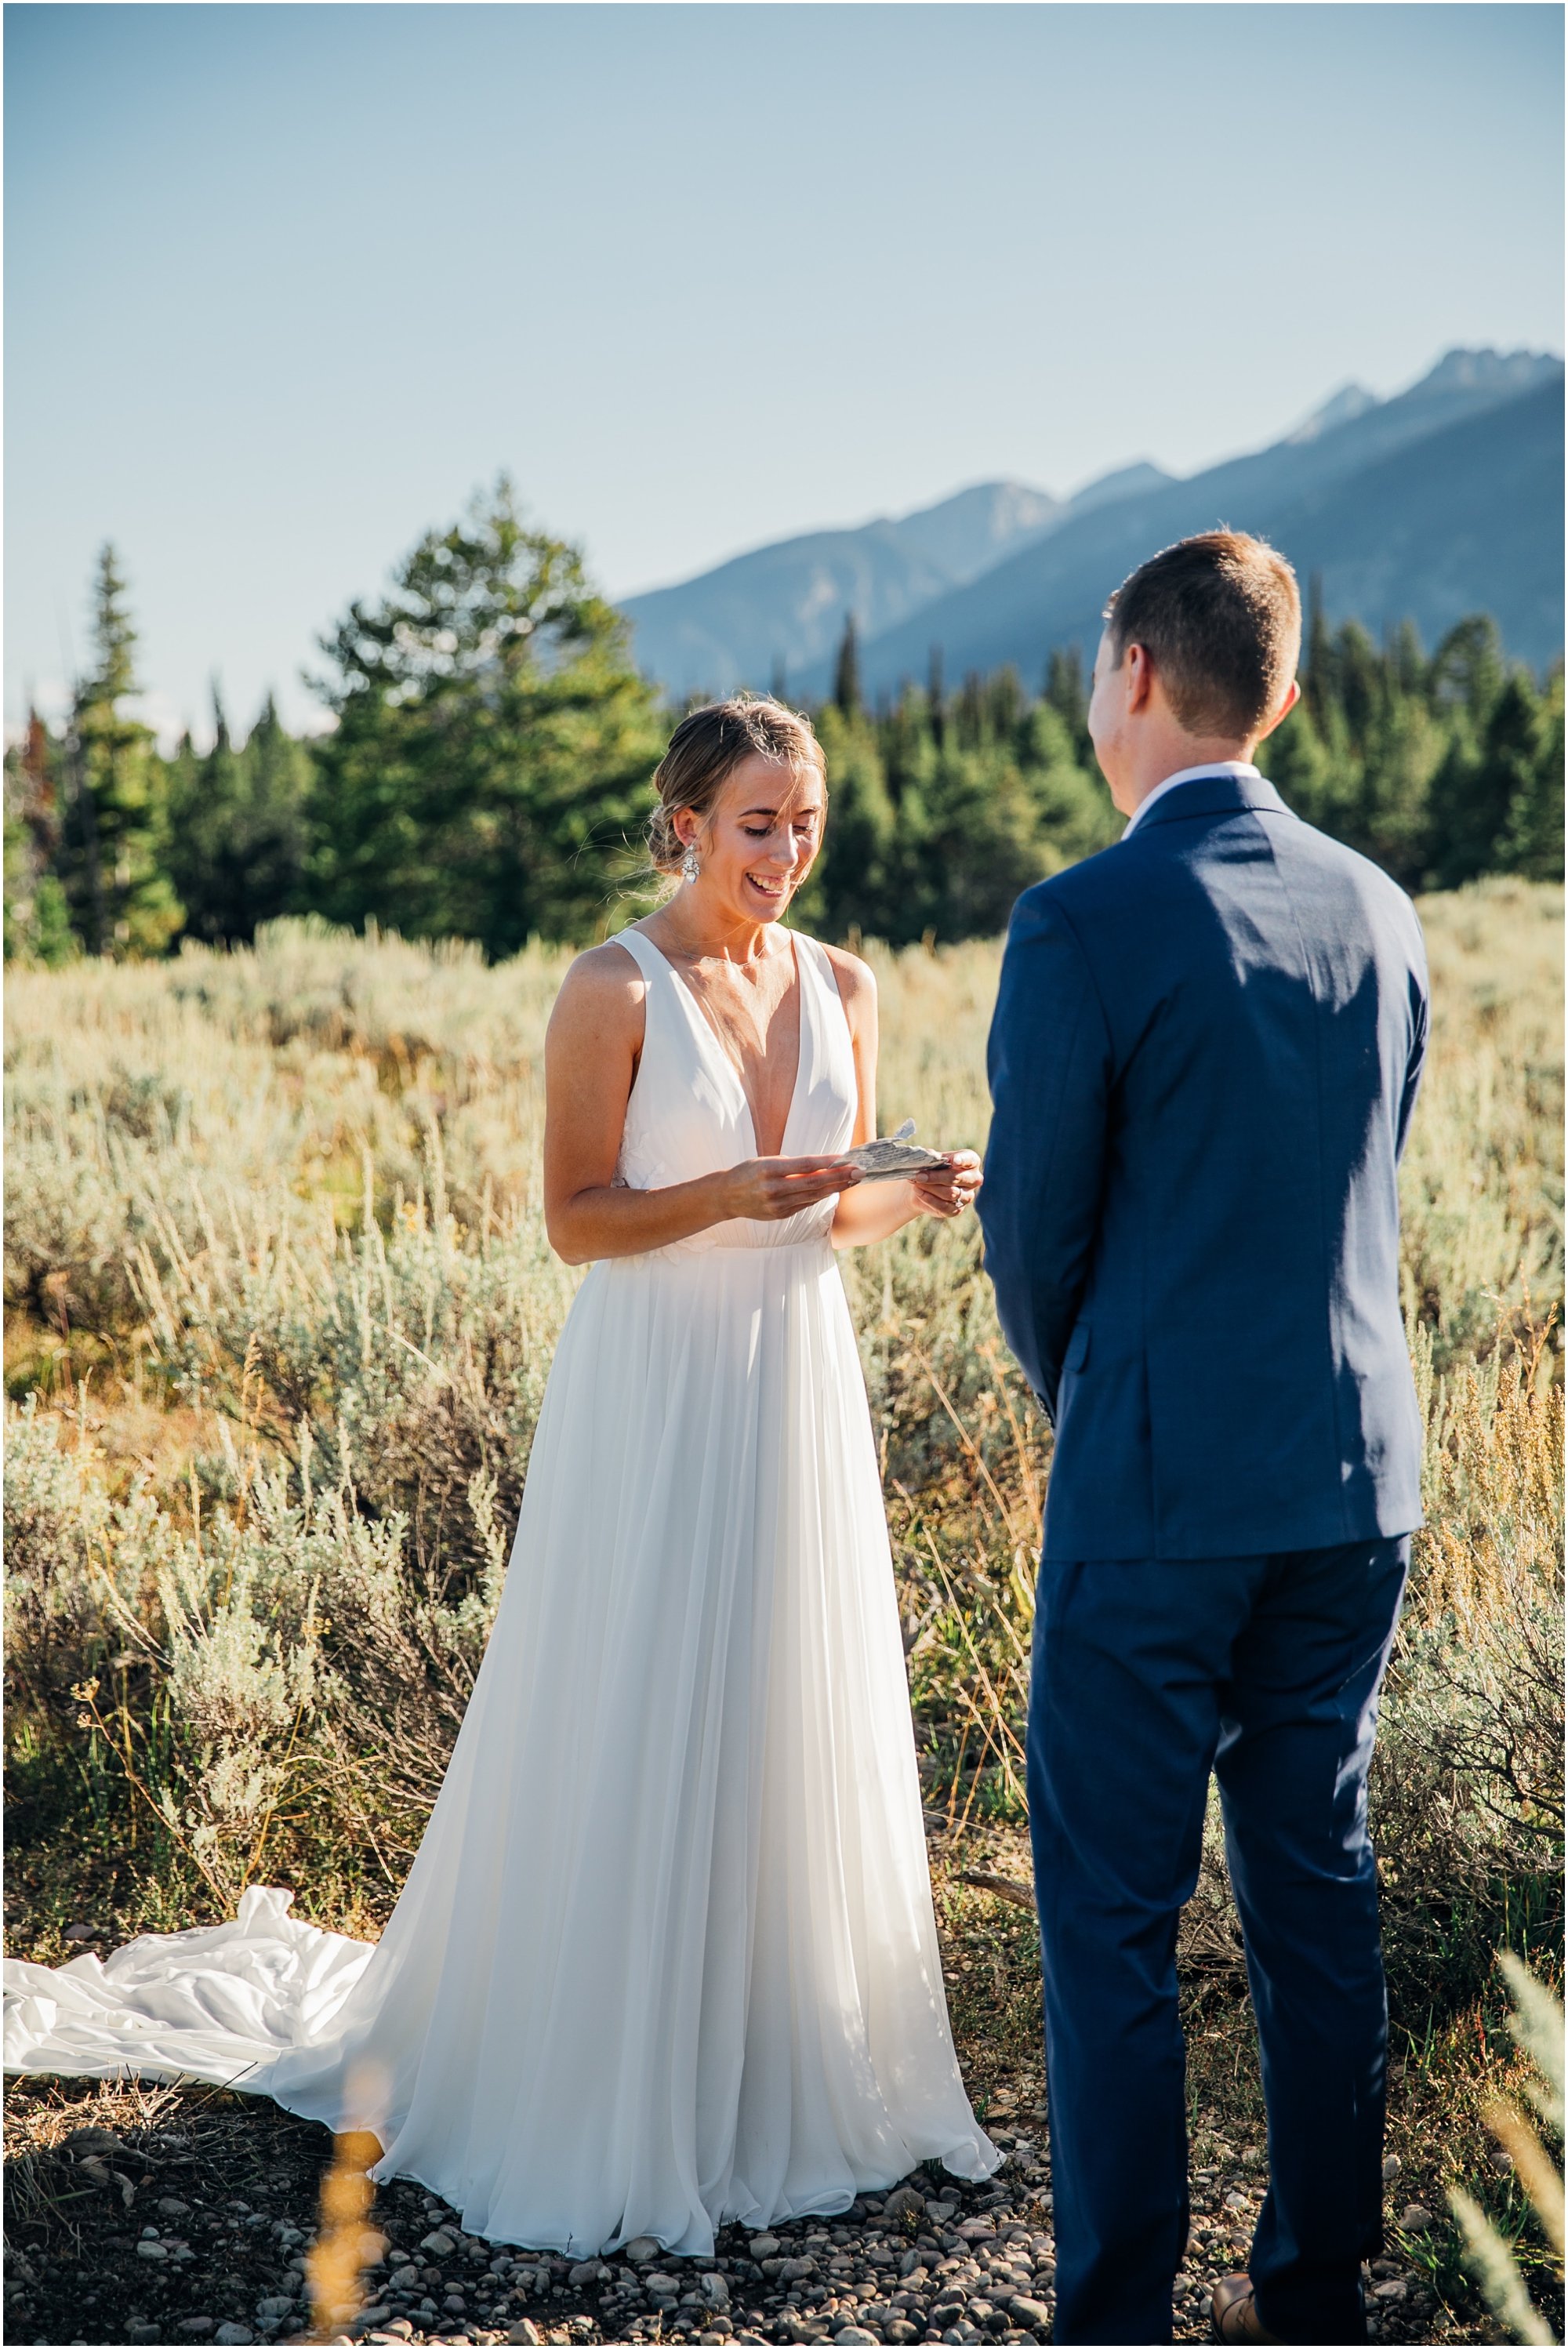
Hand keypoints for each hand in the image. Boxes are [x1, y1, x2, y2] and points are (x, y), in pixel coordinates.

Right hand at [717, 1155, 863, 1222]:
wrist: (726, 1197)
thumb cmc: (748, 1172)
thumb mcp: (765, 1161)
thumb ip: (792, 1165)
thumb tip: (823, 1165)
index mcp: (768, 1169)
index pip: (805, 1165)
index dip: (828, 1162)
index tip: (847, 1158)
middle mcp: (773, 1189)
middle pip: (814, 1183)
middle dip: (840, 1177)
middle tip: (860, 1171)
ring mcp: (777, 1205)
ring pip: (814, 1196)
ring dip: (836, 1188)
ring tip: (853, 1180)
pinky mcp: (780, 1216)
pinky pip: (806, 1204)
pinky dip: (821, 1196)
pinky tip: (835, 1189)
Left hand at [911, 1149, 981, 1219]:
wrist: (921, 1186)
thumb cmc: (931, 1167)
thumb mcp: (931, 1158)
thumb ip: (931, 1156)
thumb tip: (929, 1156)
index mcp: (971, 1162)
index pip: (970, 1159)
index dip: (962, 1160)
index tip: (953, 1161)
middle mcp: (973, 1179)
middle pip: (957, 1178)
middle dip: (936, 1177)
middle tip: (919, 1175)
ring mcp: (967, 1196)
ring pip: (950, 1193)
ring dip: (931, 1188)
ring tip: (916, 1183)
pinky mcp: (957, 1210)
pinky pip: (944, 1206)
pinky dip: (929, 1199)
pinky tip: (919, 1192)